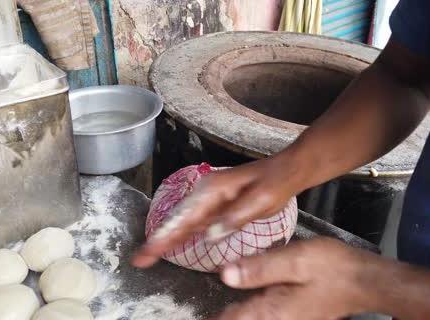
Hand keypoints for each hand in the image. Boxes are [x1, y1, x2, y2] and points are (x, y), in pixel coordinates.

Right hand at [132, 155, 304, 268]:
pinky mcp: (218, 207)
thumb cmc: (276, 181)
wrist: (289, 171)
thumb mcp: (260, 200)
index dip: (165, 233)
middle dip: (159, 238)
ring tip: (148, 256)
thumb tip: (209, 235)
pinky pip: (197, 223)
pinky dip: (183, 235)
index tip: (149, 248)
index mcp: (213, 189)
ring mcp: (212, 200)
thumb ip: (235, 217)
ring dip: (168, 239)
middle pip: (178, 219)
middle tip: (140, 259)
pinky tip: (173, 246)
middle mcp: (207, 193)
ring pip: (185, 222)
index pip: (184, 215)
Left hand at [214, 238, 369, 319]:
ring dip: (230, 309)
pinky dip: (245, 307)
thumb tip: (224, 274)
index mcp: (269, 312)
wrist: (366, 282)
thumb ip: (260, 268)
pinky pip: (257, 313)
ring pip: (245, 316)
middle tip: (200, 298)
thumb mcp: (297, 260)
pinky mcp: (288, 315)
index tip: (185, 312)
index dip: (207, 317)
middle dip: (219, 312)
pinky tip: (242, 284)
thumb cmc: (335, 270)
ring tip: (220, 289)